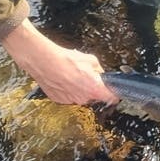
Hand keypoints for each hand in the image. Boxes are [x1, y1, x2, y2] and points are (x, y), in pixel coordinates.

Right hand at [0, 19, 118, 104]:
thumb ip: (99, 69)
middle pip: (95, 96)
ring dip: (79, 88)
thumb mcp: (90, 60)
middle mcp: (84, 98)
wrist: (44, 62)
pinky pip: (68, 96)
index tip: (114, 91)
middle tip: (87, 76)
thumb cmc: (65, 60)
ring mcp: (71, 100)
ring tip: (72, 75)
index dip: (114, 94)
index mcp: (95, 89)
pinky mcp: (59, 100)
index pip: (112, 98)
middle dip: (93, 87)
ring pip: (81, 96)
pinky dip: (67, 89)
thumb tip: (101, 73)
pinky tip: (63, 79)